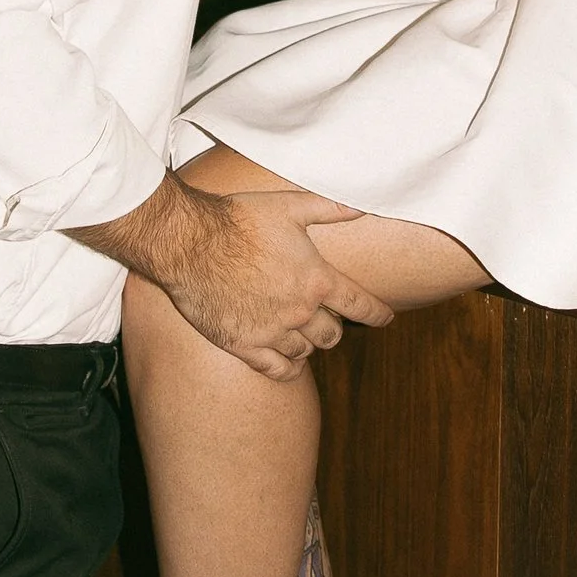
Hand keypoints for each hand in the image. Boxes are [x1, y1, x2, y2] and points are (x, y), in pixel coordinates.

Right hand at [161, 185, 395, 378]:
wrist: (190, 243)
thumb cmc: (239, 220)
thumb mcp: (289, 206)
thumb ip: (329, 208)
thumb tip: (363, 206)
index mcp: (315, 280)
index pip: (359, 305)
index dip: (377, 313)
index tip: (386, 318)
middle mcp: (299, 311)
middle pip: (332, 334)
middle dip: (333, 327)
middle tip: (323, 318)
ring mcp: (272, 332)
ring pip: (306, 351)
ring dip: (308, 343)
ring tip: (299, 332)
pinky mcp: (244, 345)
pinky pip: (278, 370)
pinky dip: (288, 369)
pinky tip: (288, 363)